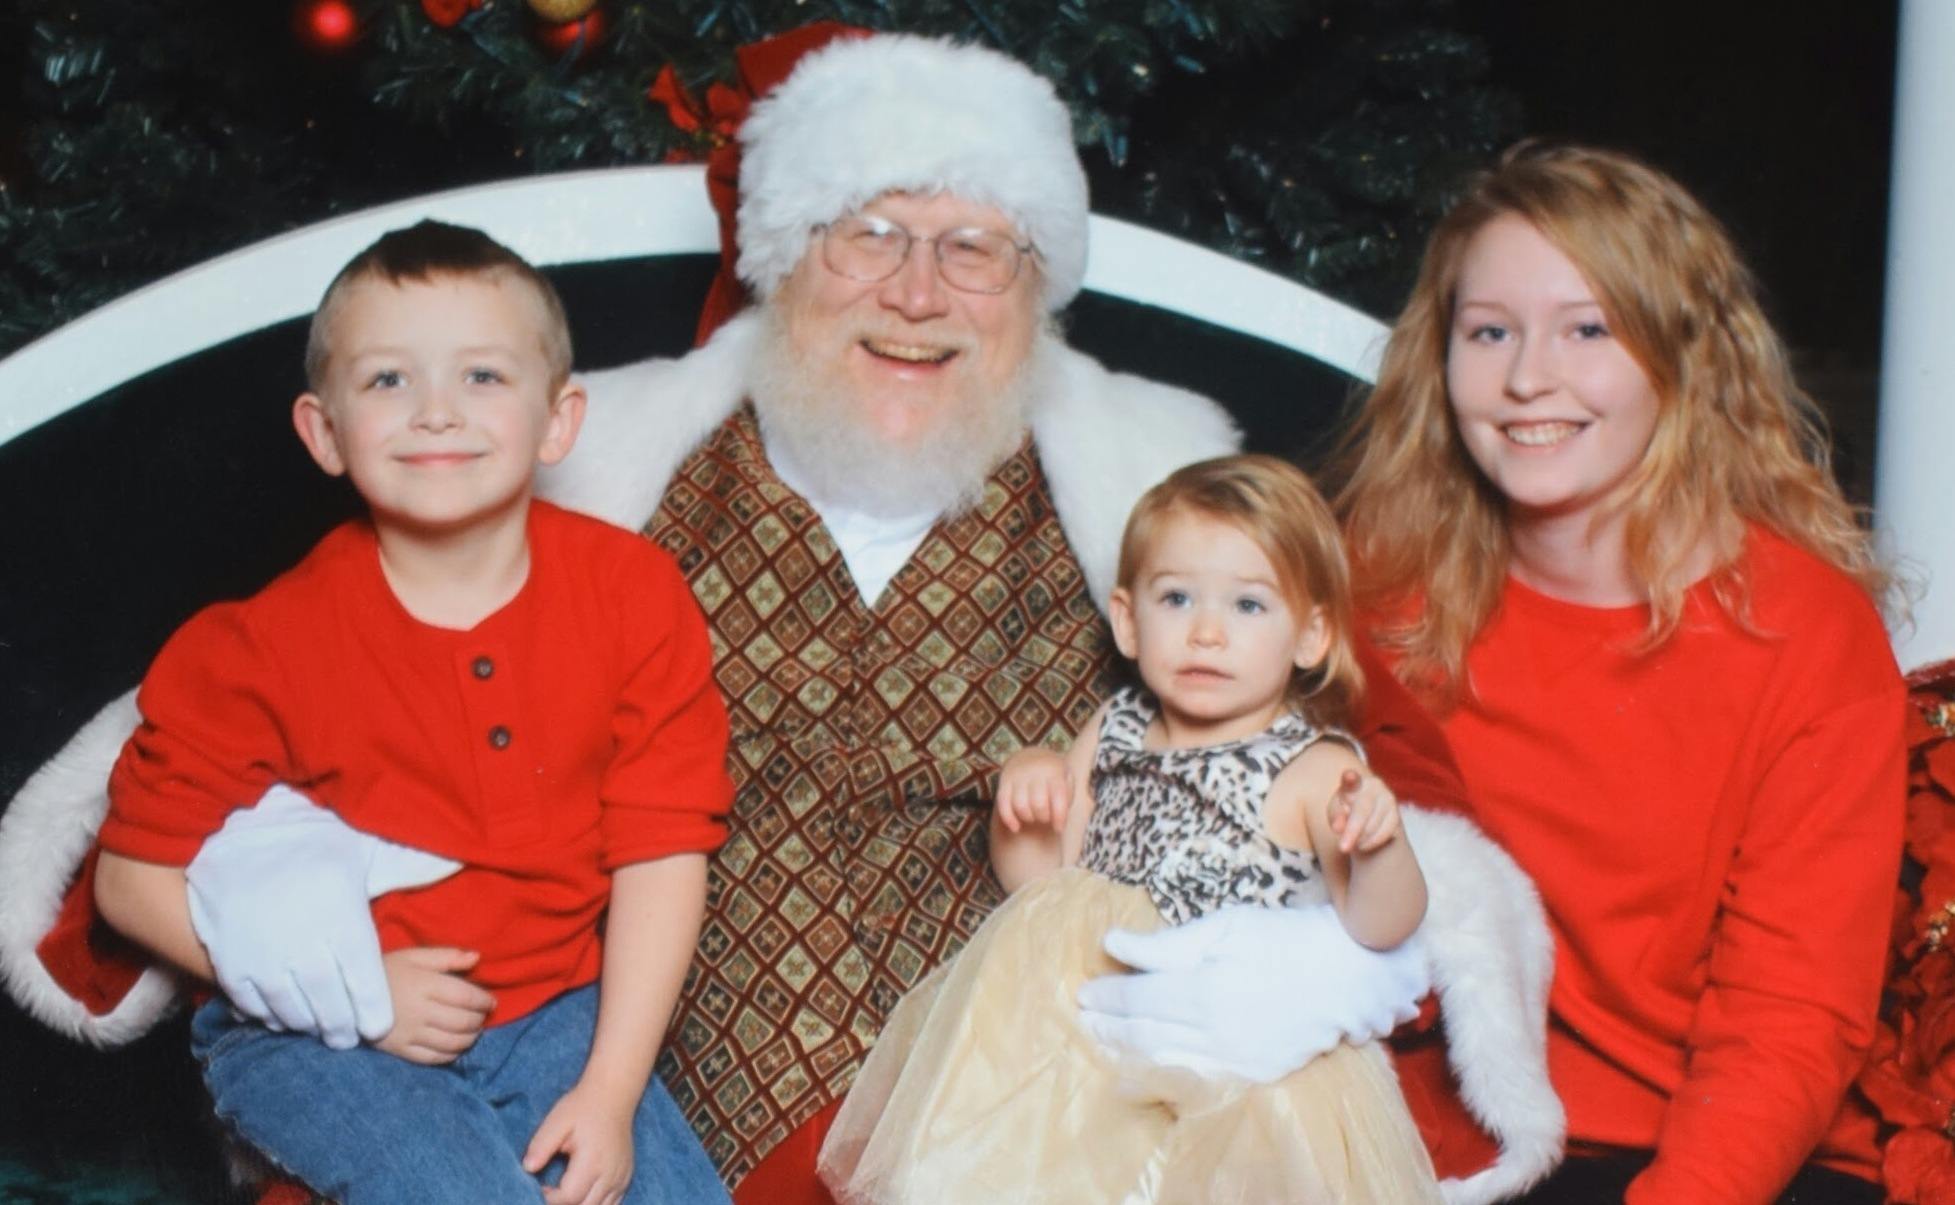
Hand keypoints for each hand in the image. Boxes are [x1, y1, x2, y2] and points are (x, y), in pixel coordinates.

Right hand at [185, 784, 460, 1048]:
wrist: (232, 855)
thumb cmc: (305, 851)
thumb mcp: (358, 852)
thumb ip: (404, 867)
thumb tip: (451, 864)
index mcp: (341, 921)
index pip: (366, 983)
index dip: (374, 1011)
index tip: (378, 1025)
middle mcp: (305, 946)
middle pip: (332, 1006)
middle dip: (344, 1026)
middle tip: (349, 1034)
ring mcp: (265, 961)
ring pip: (296, 1013)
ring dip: (311, 1025)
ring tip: (321, 1026)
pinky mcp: (234, 969)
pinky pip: (260, 1008)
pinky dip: (274, 1016)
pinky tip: (286, 1013)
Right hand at [372, 948, 493, 1064]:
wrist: (346, 994)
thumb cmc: (386, 971)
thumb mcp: (414, 956)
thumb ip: (447, 956)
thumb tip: (477, 958)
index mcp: (425, 984)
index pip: (467, 997)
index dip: (484, 1002)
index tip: (491, 1002)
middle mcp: (420, 1011)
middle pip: (463, 1022)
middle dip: (479, 1020)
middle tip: (482, 1017)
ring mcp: (410, 1034)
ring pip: (452, 1042)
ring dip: (470, 1039)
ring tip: (473, 1031)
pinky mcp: (400, 1050)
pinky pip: (434, 1058)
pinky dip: (451, 1054)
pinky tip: (455, 1047)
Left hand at [524, 1080, 636, 1204]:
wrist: (614, 1095)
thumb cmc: (583, 1107)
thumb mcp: (558, 1121)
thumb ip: (541, 1145)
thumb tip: (528, 1168)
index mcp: (593, 1161)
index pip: (569, 1197)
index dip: (550, 1198)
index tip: (541, 1186)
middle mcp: (611, 1174)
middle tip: (551, 1193)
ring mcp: (621, 1177)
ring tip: (565, 1193)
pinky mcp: (626, 1177)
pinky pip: (612, 1204)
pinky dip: (595, 1204)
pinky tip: (582, 1193)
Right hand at [996, 747, 1071, 832]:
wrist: (1030, 757)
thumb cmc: (1052, 776)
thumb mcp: (1066, 780)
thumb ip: (1067, 798)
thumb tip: (1058, 820)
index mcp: (1054, 770)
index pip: (1058, 797)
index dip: (1059, 818)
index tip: (1059, 829)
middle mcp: (1035, 772)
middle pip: (1039, 804)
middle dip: (1044, 818)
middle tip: (1046, 818)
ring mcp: (1018, 776)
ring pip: (1020, 806)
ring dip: (1028, 818)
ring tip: (1034, 818)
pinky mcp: (1004, 782)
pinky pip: (1002, 804)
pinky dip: (1008, 819)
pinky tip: (1016, 828)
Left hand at [1076, 902, 1427, 1081]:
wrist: (1346, 974)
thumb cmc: (1282, 938)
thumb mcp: (1224, 926)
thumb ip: (1165, 944)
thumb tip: (1113, 943)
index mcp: (1204, 990)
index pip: (1137, 998)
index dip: (1107, 995)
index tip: (1085, 990)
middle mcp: (1215, 1032)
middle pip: (1143, 1031)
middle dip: (1108, 1023)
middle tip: (1085, 1014)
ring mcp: (1234, 1059)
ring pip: (1163, 1059)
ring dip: (1126, 1050)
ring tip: (1102, 1039)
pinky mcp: (1251, 1073)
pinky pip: (1193, 1076)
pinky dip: (1161, 1069)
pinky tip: (1144, 1060)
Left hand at [1328, 769, 1401, 853]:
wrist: (1368, 818)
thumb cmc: (1346, 811)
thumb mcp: (1336, 813)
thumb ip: (1336, 817)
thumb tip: (1338, 827)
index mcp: (1354, 782)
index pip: (1352, 780)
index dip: (1350, 778)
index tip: (1348, 776)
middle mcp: (1374, 786)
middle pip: (1362, 811)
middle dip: (1352, 831)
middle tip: (1342, 848)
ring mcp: (1388, 799)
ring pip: (1373, 826)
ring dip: (1360, 839)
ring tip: (1352, 840)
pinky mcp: (1397, 815)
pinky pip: (1384, 834)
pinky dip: (1371, 842)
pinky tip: (1363, 843)